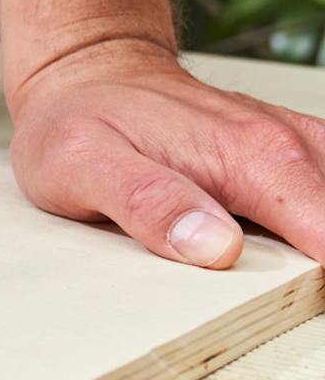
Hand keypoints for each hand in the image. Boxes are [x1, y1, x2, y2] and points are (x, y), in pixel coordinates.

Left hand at [9, 36, 324, 266]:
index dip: (317, 282)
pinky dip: (311, 222)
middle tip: (275, 297)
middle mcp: (287, 146)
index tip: (295, 303)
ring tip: (276, 276)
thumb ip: (149, 204)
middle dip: (315, 274)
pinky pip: (324, 192)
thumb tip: (216, 248)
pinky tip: (281, 243)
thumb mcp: (85, 164)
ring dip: (313, 245)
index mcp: (252, 157)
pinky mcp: (291, 154)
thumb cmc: (79, 120)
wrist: (85, 76)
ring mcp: (294, 147)